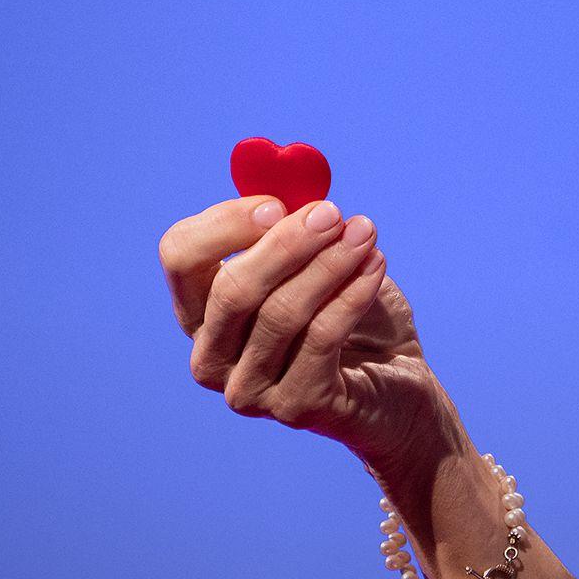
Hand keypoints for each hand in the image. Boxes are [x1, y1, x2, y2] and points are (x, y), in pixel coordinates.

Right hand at [161, 195, 443, 471]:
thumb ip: (293, 219)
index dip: (224, 225)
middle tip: (332, 213)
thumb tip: (288, 171)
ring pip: (281, 313)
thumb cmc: (348, 314)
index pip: (181, 258)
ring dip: (329, 263)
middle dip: (286, 245)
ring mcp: (250, 391)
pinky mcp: (296, 407)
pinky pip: (322, 338)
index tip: (278, 203)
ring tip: (366, 232)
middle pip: (231, 290)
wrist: (397, 385)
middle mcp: (211, 357)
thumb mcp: (317, 259)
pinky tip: (376, 264)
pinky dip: (352, 293)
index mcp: (200, 312)